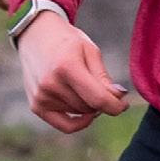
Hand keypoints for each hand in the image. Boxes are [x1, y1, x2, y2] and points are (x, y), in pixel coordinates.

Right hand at [17, 11, 128, 133]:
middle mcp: (51, 84)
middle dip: (102, 101)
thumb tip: (119, 99)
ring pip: (80, 114)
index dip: (116, 106)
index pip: (98, 98)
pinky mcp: (36, 106)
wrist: (35, 35)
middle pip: (90, 107)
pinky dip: (79, 122)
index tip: (124, 104)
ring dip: (88, 106)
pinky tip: (87, 114)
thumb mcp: (90, 51)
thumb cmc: (67, 41)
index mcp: (67, 66)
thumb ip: (103, 77)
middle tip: (102, 87)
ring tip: (83, 85)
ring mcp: (41, 97)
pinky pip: (65, 126)